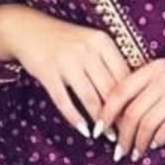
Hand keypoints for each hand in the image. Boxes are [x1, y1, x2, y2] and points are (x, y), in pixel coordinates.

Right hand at [0, 4, 131, 139]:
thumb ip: (109, 62)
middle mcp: (86, 49)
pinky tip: (83, 130)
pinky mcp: (47, 72)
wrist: (27, 29)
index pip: (124, 75)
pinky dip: (75, 118)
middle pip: (109, 89)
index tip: (136, 116)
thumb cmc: (65, 40)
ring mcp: (65, 61)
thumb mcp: (91, 42)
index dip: (131, 99)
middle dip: (118, 115)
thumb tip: (131, 94)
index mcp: (102, 41)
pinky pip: (64, 101)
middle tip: (125, 133)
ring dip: (99, 121)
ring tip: (106, 135)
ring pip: (89, 98)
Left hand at [96, 57, 164, 160]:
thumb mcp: (164, 74)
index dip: (106, 112)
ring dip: (138, 143)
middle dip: (122, 136)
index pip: (120, 91)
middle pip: (132, 112)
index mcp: (153, 68)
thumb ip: (143, 88)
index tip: (99, 129)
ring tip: (134, 154)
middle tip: (118, 151)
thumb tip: (115, 117)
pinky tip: (153, 147)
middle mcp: (164, 79)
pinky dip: (156, 141)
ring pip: (146, 124)